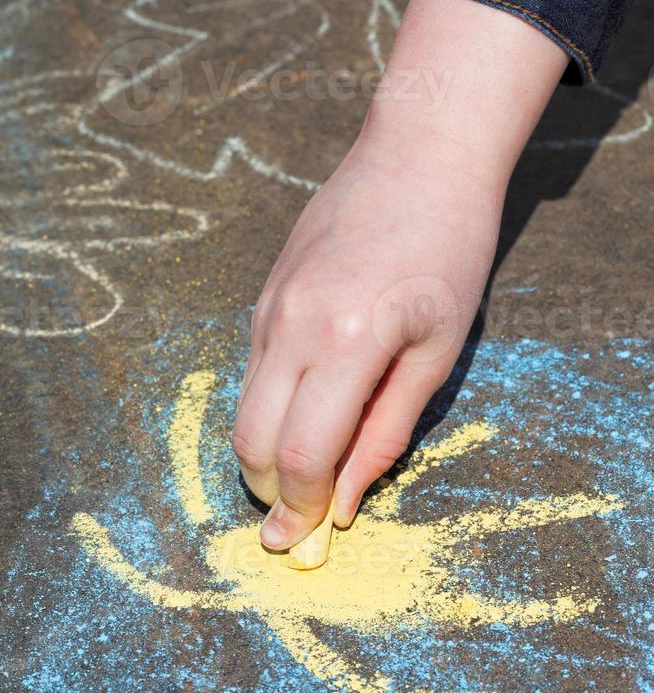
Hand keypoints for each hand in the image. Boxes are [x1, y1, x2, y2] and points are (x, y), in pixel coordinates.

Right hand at [232, 0, 567, 548]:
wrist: (417, 156)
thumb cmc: (449, 252)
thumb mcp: (436, 351)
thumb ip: (387, 430)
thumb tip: (348, 499)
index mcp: (346, 344)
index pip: (300, 455)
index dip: (303, 507)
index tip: (310, 537)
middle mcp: (291, 327)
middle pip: (250, 440)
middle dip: (270, 489)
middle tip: (306, 508)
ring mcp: (269, 306)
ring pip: (244, 407)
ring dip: (268, 449)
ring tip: (316, 457)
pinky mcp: (264, 293)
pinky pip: (254, 369)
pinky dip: (273, 405)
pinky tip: (314, 398)